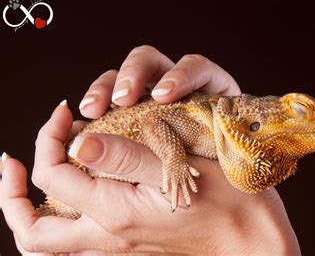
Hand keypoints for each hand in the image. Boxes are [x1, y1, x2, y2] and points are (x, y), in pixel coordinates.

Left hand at [1, 45, 299, 253]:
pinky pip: (78, 243)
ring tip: (39, 177)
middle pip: (33, 232)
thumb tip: (77, 144)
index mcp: (115, 212)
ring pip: (51, 243)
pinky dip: (65, 219)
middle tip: (16, 162)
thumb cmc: (226, 202)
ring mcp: (119, 246)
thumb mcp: (177, 170)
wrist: (251, 241)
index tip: (65, 112)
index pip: (54, 173)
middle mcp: (109, 236)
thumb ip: (125, 157)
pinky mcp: (132, 245)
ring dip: (35, 210)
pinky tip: (80, 195)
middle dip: (13, 195)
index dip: (48, 137)